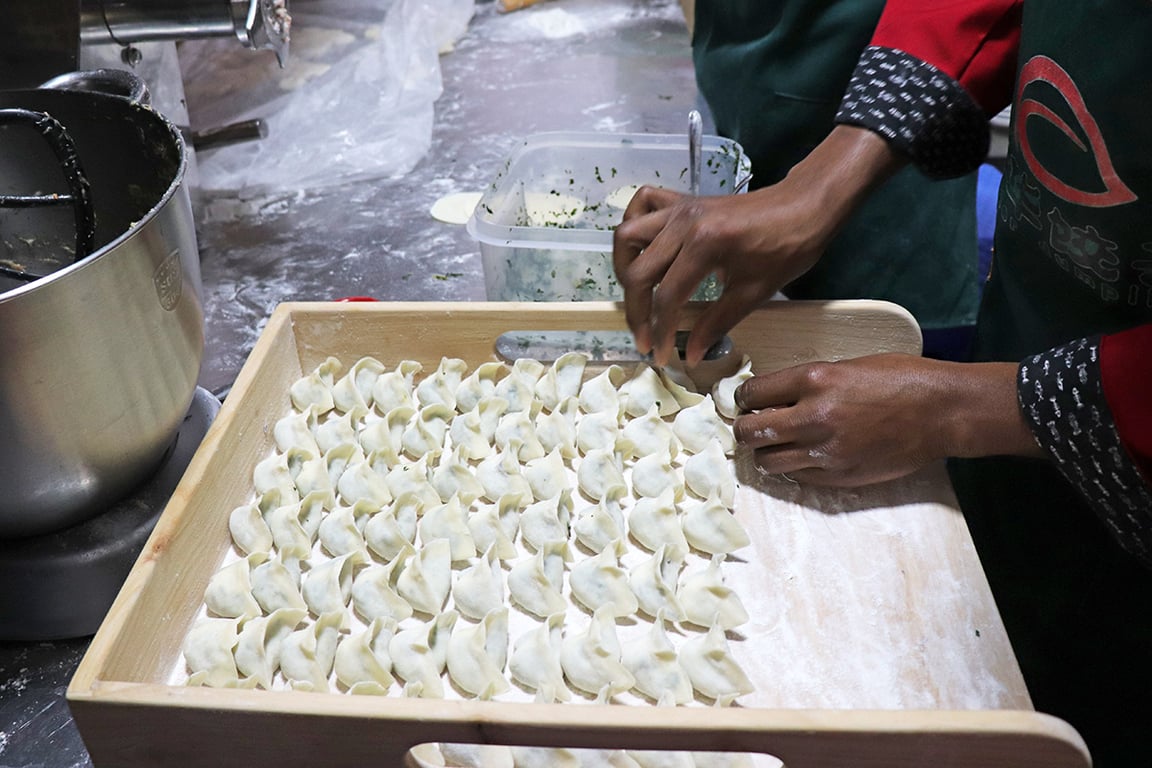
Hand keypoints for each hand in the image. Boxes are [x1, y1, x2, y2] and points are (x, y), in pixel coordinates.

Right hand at [612, 126, 906, 366]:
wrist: (805, 206)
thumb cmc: (787, 249)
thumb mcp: (753, 292)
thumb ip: (716, 323)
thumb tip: (691, 355)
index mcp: (705, 245)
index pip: (667, 296)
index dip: (659, 331)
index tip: (659, 355)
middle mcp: (683, 223)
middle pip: (638, 272)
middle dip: (637, 311)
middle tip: (645, 337)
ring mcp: (679, 208)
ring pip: (628, 236)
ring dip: (625, 268)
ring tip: (638, 294)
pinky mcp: (683, 201)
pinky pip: (643, 204)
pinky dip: (635, 225)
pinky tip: (644, 248)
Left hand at [733, 355, 1043, 486]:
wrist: (941, 412)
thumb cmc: (901, 379)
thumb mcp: (849, 365)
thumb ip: (809, 382)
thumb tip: (776, 395)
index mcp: (815, 380)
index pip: (752, 393)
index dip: (744, 398)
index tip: (746, 400)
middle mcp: (814, 417)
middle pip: (750, 431)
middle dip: (745, 427)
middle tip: (751, 424)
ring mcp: (825, 451)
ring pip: (766, 461)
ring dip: (766, 451)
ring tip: (777, 442)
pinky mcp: (838, 476)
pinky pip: (796, 476)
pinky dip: (793, 466)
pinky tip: (804, 454)